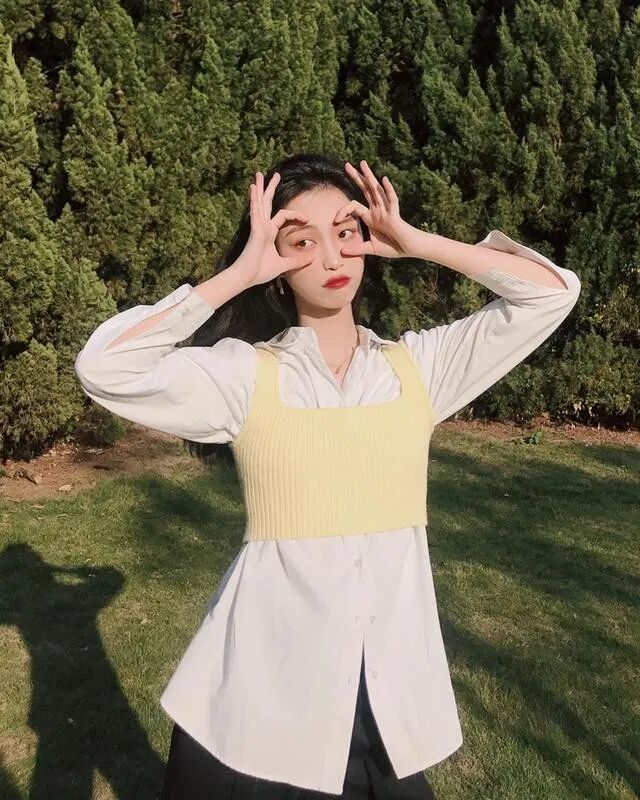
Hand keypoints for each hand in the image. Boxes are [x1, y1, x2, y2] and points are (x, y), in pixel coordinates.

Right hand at [234, 171, 313, 287]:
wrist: (248, 277)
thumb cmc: (261, 271)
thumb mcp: (284, 265)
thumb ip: (296, 261)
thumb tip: (311, 258)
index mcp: (269, 232)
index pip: (283, 216)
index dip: (295, 215)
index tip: (307, 219)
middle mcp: (263, 226)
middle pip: (268, 203)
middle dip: (271, 189)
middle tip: (275, 175)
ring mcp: (258, 226)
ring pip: (260, 203)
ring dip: (261, 188)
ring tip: (260, 174)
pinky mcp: (255, 230)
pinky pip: (256, 211)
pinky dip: (254, 199)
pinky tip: (254, 188)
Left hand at [336, 161, 418, 258]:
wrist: (408, 249)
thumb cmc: (392, 247)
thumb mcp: (371, 248)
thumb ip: (357, 249)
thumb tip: (342, 252)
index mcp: (370, 216)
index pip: (354, 206)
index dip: (343, 210)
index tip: (335, 219)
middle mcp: (377, 210)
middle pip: (365, 190)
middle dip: (356, 177)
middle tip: (347, 165)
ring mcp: (386, 211)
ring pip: (376, 190)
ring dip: (369, 177)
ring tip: (362, 163)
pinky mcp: (395, 215)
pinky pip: (392, 200)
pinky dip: (388, 190)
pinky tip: (383, 180)